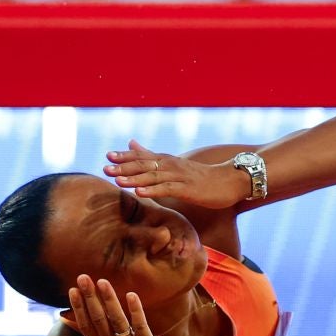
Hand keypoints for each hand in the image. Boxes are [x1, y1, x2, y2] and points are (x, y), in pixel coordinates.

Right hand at [51, 276, 172, 335]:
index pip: (87, 326)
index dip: (79, 308)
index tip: (72, 290)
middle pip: (98, 320)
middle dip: (90, 298)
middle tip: (83, 278)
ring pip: (117, 321)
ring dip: (109, 301)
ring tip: (102, 282)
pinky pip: (141, 328)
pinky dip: (135, 312)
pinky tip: (131, 296)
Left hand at [105, 140, 247, 208]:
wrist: (231, 180)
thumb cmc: (202, 175)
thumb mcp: (175, 163)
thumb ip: (151, 154)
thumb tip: (130, 143)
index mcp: (167, 161)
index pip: (142, 156)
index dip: (125, 156)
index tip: (107, 156)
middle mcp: (172, 166)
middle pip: (145, 165)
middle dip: (124, 167)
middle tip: (105, 169)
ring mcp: (180, 177)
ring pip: (153, 177)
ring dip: (134, 178)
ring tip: (117, 181)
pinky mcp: (188, 189)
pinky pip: (167, 189)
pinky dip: (152, 190)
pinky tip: (139, 192)